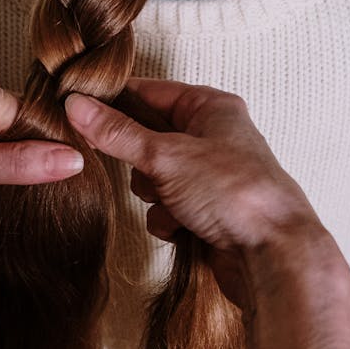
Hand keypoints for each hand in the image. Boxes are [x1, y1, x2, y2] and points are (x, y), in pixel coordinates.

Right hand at [65, 78, 335, 302]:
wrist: (274, 256)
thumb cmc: (234, 192)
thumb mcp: (166, 156)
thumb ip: (117, 133)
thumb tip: (75, 105)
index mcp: (210, 108)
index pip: (148, 92)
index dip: (114, 101)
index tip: (78, 110)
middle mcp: (212, 137)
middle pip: (147, 136)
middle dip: (138, 161)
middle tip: (139, 168)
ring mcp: (210, 176)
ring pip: (153, 176)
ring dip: (154, 194)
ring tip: (171, 202)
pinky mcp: (208, 211)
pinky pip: (166, 207)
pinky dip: (167, 219)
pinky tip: (182, 228)